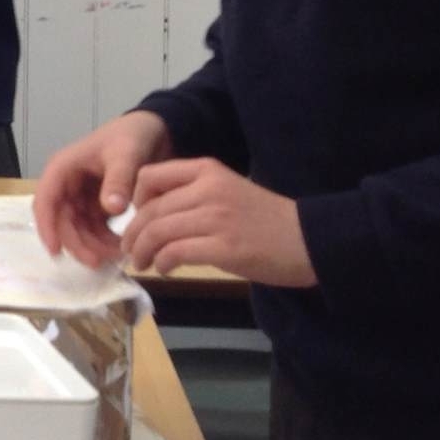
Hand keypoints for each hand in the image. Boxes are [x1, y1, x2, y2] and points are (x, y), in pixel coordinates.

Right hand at [32, 111, 171, 267]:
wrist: (154, 131)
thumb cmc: (132, 137)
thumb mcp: (125, 155)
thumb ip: (118, 181)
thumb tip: (110, 210)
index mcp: (63, 169)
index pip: (45, 201)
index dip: (46, 227)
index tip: (56, 252)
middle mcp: (67, 185)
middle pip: (61, 221)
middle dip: (76, 243)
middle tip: (98, 262)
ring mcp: (81, 197)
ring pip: (77, 229)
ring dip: (92, 245)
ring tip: (118, 256)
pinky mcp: (96, 205)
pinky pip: (94, 229)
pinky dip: (105, 241)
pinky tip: (122, 248)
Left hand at [120, 158, 317, 285]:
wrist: (310, 240)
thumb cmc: (267, 219)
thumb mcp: (227, 191)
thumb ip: (193, 194)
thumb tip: (152, 214)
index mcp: (207, 170)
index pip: (149, 176)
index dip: (134, 199)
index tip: (134, 218)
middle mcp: (208, 189)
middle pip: (151, 209)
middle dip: (133, 233)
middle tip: (130, 250)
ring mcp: (216, 218)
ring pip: (159, 231)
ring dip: (143, 250)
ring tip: (142, 263)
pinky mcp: (225, 247)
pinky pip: (176, 252)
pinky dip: (163, 262)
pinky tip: (164, 269)